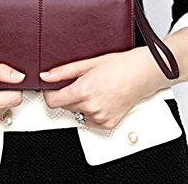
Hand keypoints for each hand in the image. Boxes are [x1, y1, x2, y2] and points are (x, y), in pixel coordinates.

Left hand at [40, 46, 164, 129]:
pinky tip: (99, 99)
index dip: (49, 93)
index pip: (53, 101)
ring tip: (93, 90)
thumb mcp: (87, 63)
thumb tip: (45, 76)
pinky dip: (90, 112)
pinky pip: (89, 121)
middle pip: (64, 106)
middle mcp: (91, 107)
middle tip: (79, 83)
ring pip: (77, 113)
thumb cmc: (118, 65)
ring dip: (79, 104)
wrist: (141, 73)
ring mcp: (100, 117)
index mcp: (84, 90)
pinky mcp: (108, 124)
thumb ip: (63, 72)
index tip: (52, 88)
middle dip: (67, 95)